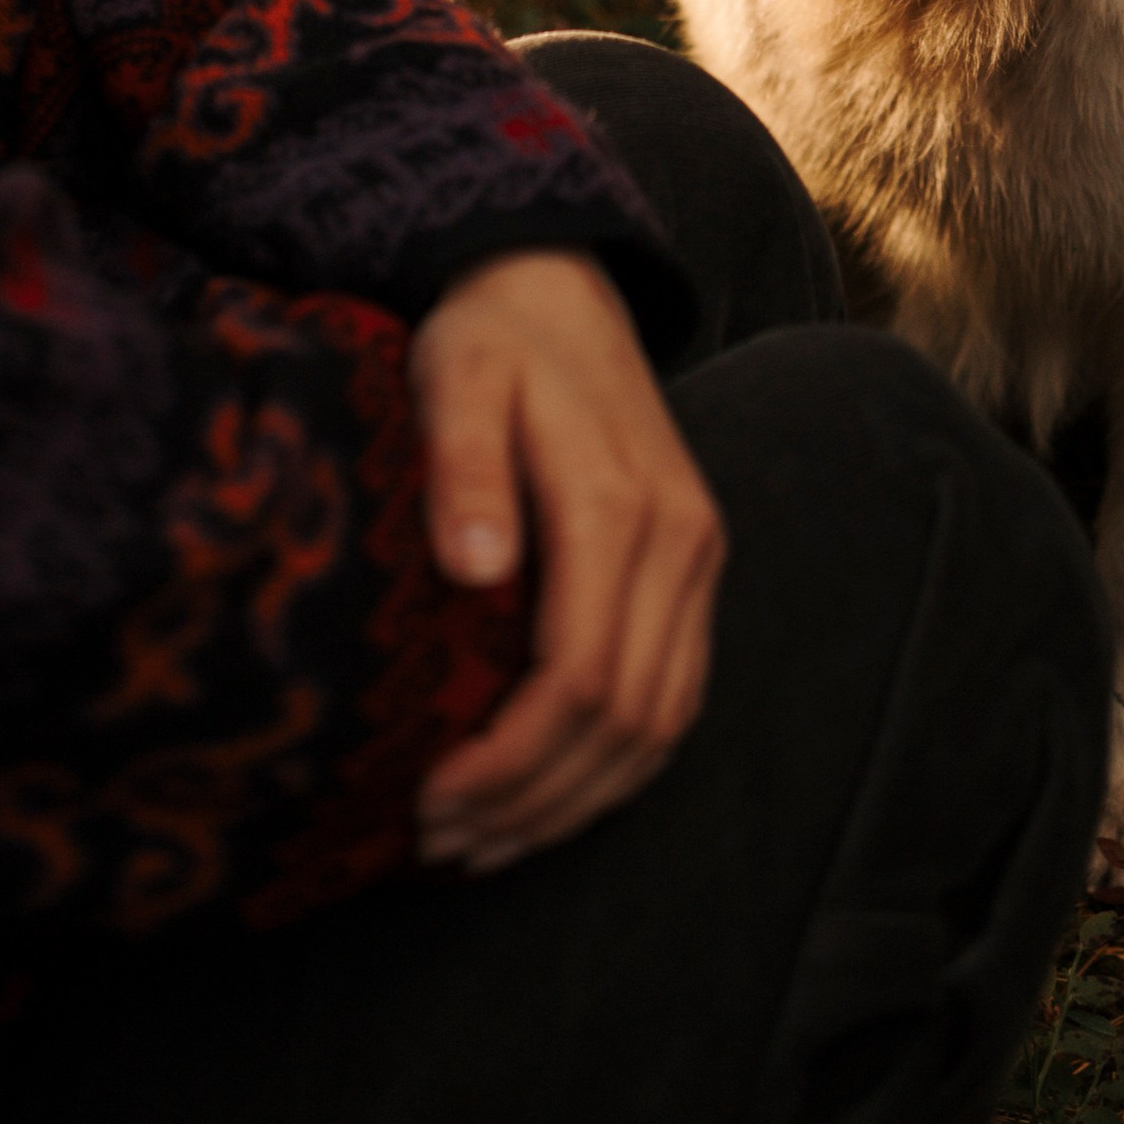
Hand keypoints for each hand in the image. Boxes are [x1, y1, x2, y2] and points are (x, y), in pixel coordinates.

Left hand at [410, 247, 725, 874]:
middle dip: (533, 803)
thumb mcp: (456, 375)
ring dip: (573, 802)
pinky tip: (541, 795)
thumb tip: (472, 572)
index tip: (427, 798)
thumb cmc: (490, 334)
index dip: (508, 760)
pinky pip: (672, 699)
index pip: (579, 678)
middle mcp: (678, 541)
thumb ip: (463, 466)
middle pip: (625, 723)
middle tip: (438, 843)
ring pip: (659, 728)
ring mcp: (697, 558)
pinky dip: (613, 767)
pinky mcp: (692, 569)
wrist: (558, 280)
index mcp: (617, 503)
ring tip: (477, 842)